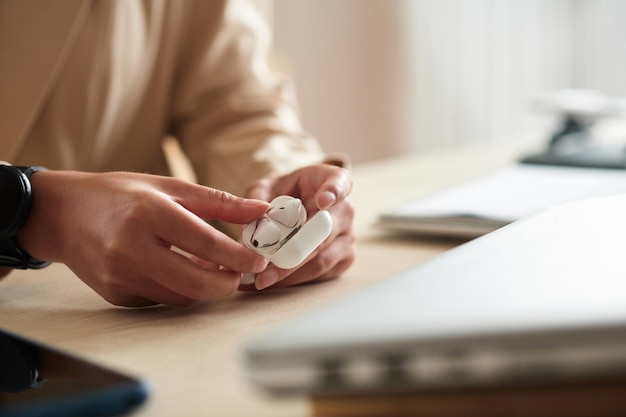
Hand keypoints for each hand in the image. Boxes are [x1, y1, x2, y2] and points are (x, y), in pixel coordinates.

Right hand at [17, 171, 268, 306]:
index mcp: (149, 213)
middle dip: (227, 283)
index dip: (239, 256)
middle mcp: (131, 248)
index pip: (206, 243)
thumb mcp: (169, 186)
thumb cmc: (119, 194)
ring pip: (181, 296)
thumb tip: (261, 211)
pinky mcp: (114, 294)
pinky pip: (160, 300)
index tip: (259, 261)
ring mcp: (119, 276)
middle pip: (196, 283)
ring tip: (209, 264)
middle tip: (240, 272)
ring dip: (204, 286)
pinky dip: (179, 288)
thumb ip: (218, 201)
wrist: (62, 214)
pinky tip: (179, 269)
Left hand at [242, 164, 354, 289]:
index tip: (323, 201)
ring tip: (261, 278)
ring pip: (320, 260)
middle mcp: (345, 210)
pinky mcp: (343, 261)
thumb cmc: (284, 193)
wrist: (297, 208)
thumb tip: (250, 228)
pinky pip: (318, 275)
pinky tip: (270, 280)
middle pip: (324, 234)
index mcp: (332, 181)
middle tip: (267, 265)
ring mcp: (347, 237)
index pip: (340, 183)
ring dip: (289, 272)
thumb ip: (256, 199)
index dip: (333, 192)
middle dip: (293, 252)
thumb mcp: (267, 187)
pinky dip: (293, 280)